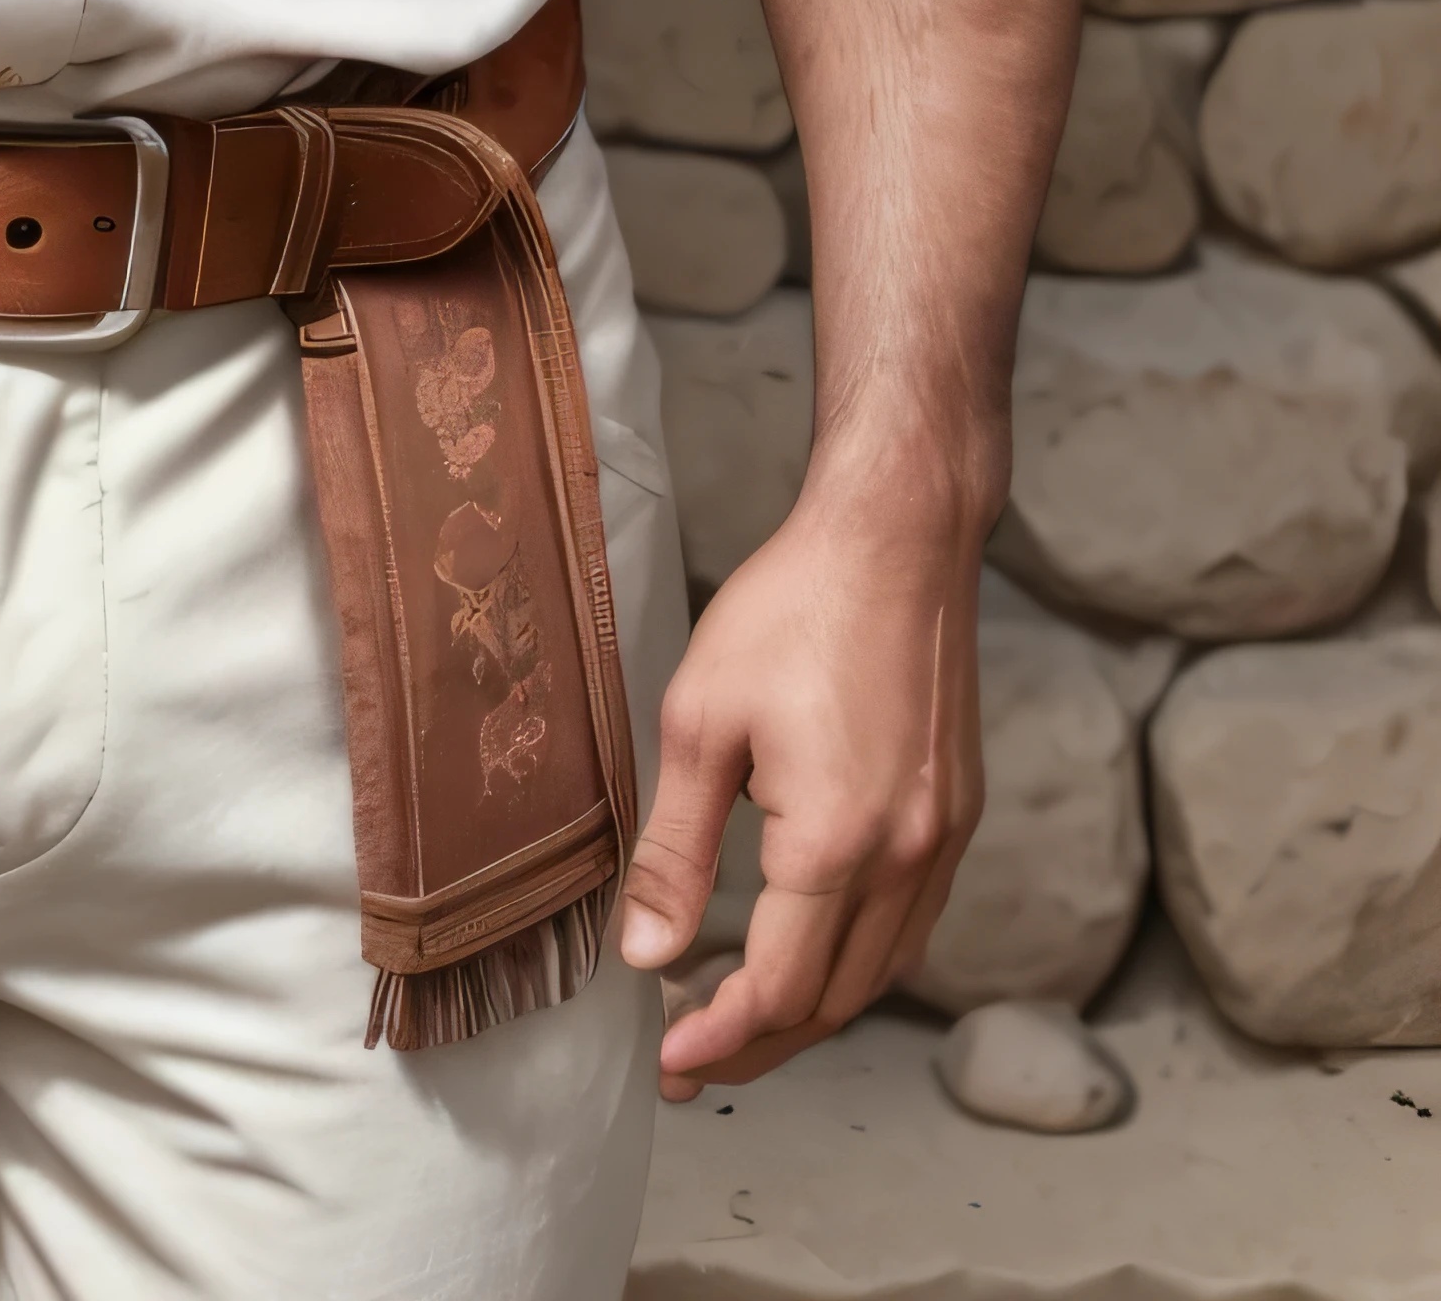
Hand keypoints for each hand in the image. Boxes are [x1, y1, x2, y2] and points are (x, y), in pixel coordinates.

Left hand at [612, 477, 983, 1099]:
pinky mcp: (957, 818)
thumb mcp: (701, 720)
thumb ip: (675, 849)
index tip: (669, 1061)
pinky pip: (910, 928)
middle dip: (760, 1045)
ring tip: (740, 1025)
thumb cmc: (792, 609)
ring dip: (811, 1014)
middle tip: (691, 1064)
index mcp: (839, 841)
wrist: (899, 539)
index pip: (778, 988)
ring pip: (881, 975)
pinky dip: (857, 964)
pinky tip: (811, 955)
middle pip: (835, 1001)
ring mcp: (944, 842)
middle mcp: (908, 858)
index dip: (719, 1038)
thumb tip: (648, 956)